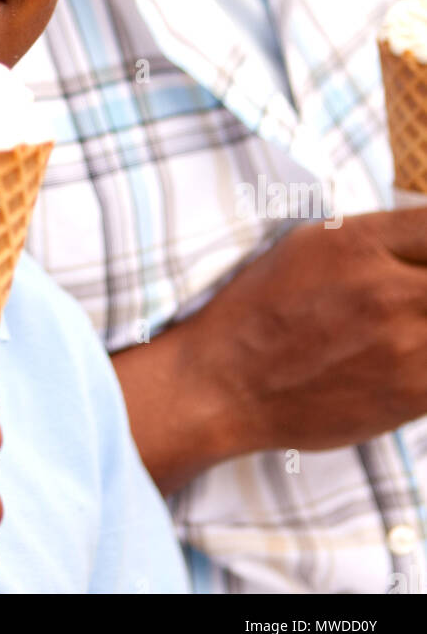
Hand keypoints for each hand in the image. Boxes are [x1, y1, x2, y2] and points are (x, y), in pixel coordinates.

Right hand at [113, 207, 426, 492]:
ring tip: (406, 324)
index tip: (418, 257)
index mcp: (357, 242)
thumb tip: (425, 240)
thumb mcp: (309, 244)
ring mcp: (405, 346)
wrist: (226, 384)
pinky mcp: (412, 395)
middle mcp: (387, 290)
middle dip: (425, 282)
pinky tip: (403, 356)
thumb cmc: (261, 310)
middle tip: (409, 294)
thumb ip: (379, 238)